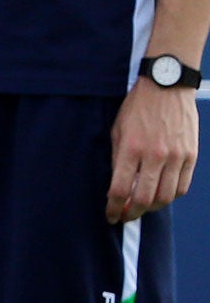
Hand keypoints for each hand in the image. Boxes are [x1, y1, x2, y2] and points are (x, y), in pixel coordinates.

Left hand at [108, 77, 198, 222]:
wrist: (166, 86)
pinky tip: (161, 194)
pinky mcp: (191, 154)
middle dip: (132, 213)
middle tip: (126, 216)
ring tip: (143, 207)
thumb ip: (118, 160)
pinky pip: (183, 186)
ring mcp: (176, 156)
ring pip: (166, 197)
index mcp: (131, 149)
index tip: (111, 216)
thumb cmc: (137, 109)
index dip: (113, 208)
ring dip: (152, 208)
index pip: (120, 190)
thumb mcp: (118, 132)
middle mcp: (154, 155)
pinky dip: (171, 196)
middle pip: (143, 199)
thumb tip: (117, 188)